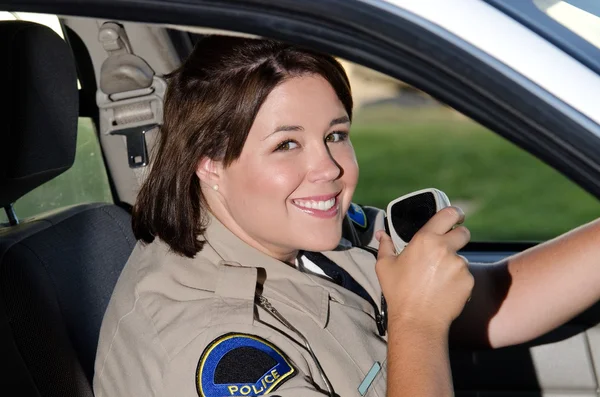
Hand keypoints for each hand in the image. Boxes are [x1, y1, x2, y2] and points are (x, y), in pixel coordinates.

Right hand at [376, 206, 473, 332]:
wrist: (417, 320)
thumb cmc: (398, 292)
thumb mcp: (385, 266)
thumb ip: (385, 245)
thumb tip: (382, 235)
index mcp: (426, 239)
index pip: (449, 214)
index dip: (455, 213)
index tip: (456, 217)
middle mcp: (445, 248)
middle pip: (463, 233)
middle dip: (457, 238)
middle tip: (446, 250)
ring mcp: (459, 265)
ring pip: (462, 257)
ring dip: (453, 263)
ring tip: (437, 279)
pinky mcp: (468, 280)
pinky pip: (466, 275)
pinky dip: (458, 280)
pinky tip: (444, 290)